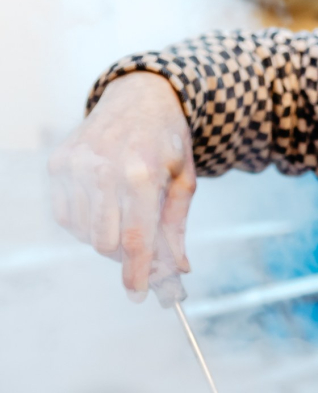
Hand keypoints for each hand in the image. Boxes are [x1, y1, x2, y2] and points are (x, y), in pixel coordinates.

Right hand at [48, 73, 194, 299]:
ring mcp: (76, 165)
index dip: (136, 274)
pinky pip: (65, 216)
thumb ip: (177, 228)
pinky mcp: (58, 163)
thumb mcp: (183, 181)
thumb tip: (179, 271)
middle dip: (125, 256)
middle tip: (142, 252)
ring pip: (84, 233)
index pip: (136, 239)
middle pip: (106, 243)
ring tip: (126, 215)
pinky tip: (104, 204)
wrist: (140, 96)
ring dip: (106, 238)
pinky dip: (85, 222)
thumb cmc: (167, 142)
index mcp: (142, 174)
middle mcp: (104, 169)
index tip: (139, 296)